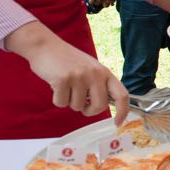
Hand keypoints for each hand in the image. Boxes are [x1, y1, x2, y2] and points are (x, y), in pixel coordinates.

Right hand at [6, 21, 129, 124]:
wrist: (46, 46)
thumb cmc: (68, 61)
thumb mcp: (90, 69)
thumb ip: (98, 85)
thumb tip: (103, 106)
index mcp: (105, 72)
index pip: (122, 94)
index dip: (123, 111)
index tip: (118, 123)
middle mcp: (95, 74)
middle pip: (100, 106)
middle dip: (89, 111)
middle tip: (82, 105)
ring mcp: (80, 76)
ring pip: (78, 106)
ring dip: (69, 101)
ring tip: (66, 86)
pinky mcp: (63, 80)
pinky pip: (61, 103)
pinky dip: (57, 99)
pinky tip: (56, 85)